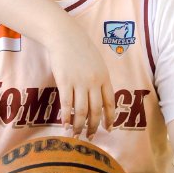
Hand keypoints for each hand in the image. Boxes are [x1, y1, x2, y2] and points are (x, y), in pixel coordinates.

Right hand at [48, 19, 114, 137]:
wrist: (64, 35)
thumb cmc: (80, 48)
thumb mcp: (97, 63)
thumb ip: (100, 79)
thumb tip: (100, 98)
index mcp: (104, 77)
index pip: (110, 103)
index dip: (110, 118)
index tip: (108, 129)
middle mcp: (93, 82)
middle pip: (95, 110)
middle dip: (93, 126)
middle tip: (90, 137)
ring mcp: (79, 82)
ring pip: (81, 110)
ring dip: (79, 125)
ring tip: (76, 134)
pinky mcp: (64, 82)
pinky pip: (66, 104)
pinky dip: (66, 116)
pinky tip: (65, 124)